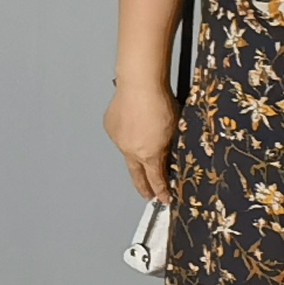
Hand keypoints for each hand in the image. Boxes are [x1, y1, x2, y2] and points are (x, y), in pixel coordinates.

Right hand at [105, 76, 177, 201]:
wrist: (139, 85)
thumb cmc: (160, 103)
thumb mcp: (173, 131)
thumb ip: (168, 148)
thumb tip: (165, 156)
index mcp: (149, 154)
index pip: (156, 179)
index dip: (161, 191)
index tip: (163, 199)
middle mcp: (130, 151)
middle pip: (136, 174)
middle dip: (144, 187)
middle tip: (148, 195)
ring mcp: (118, 139)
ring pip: (128, 152)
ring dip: (135, 154)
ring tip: (144, 145)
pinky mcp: (110, 127)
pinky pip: (120, 137)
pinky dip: (127, 136)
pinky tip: (134, 125)